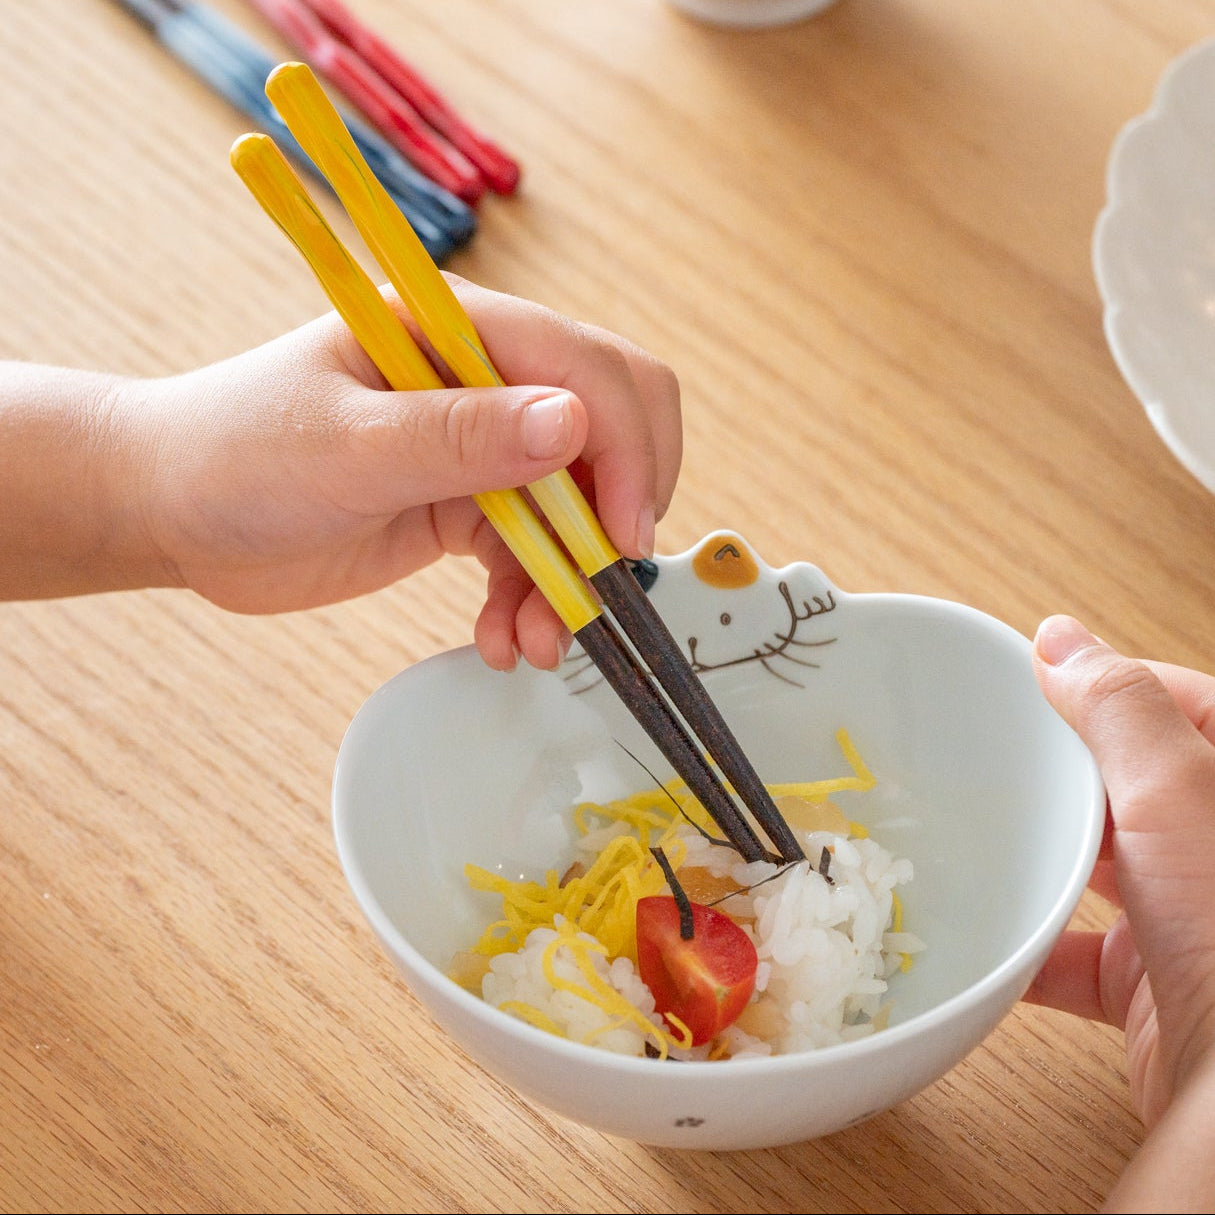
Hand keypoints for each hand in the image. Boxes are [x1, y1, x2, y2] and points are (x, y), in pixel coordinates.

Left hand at [83, 278, 678, 668]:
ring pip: (577, 506)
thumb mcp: (343, 447)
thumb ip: (458, 436)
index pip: (588, 369)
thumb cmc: (234, 454)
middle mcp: (484, 380)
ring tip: (535, 642)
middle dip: (618, 511)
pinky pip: (533, 554)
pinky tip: (502, 640)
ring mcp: (480, 447)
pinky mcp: (468, 507)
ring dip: (571, 578)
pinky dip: (531, 600)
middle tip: (600, 584)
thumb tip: (573, 424)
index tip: (621, 536)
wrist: (175, 513)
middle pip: (610, 427)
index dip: (624, 450)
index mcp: (459, 332)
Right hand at [1027, 614, 1214, 1208]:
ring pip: (1106, 867)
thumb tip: (1059, 637)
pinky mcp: (1152, 986)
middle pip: (1138, 786)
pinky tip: (994, 933)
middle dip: (1070, 771)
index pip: (1189, 707)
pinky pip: (1080, 952)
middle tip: (1002, 750)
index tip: (1045, 679)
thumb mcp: (1176, 795)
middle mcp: (1214, 853)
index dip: (1118, 684)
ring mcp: (1190, 922)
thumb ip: (1119, 710)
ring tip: (986, 829)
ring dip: (1050, 855)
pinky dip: (1036, 944)